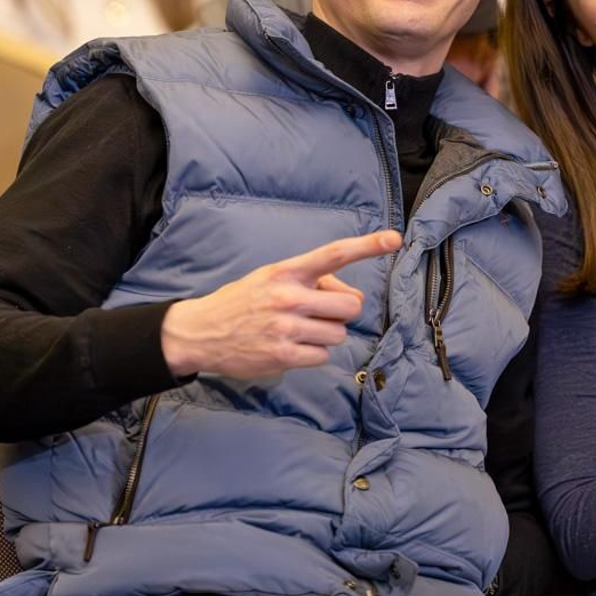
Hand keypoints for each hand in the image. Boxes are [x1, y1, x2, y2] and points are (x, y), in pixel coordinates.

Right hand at [160, 230, 401, 378]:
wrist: (201, 332)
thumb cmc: (244, 302)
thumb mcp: (273, 278)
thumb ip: (313, 282)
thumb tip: (352, 297)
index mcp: (287, 271)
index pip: (334, 254)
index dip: (367, 245)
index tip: (394, 238)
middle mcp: (288, 296)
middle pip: (351, 306)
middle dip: (342, 312)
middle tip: (320, 313)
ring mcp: (286, 328)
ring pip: (338, 334)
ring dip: (325, 335)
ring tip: (297, 331)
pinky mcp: (283, 356)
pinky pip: (322, 356)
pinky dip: (312, 355)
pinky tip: (289, 347)